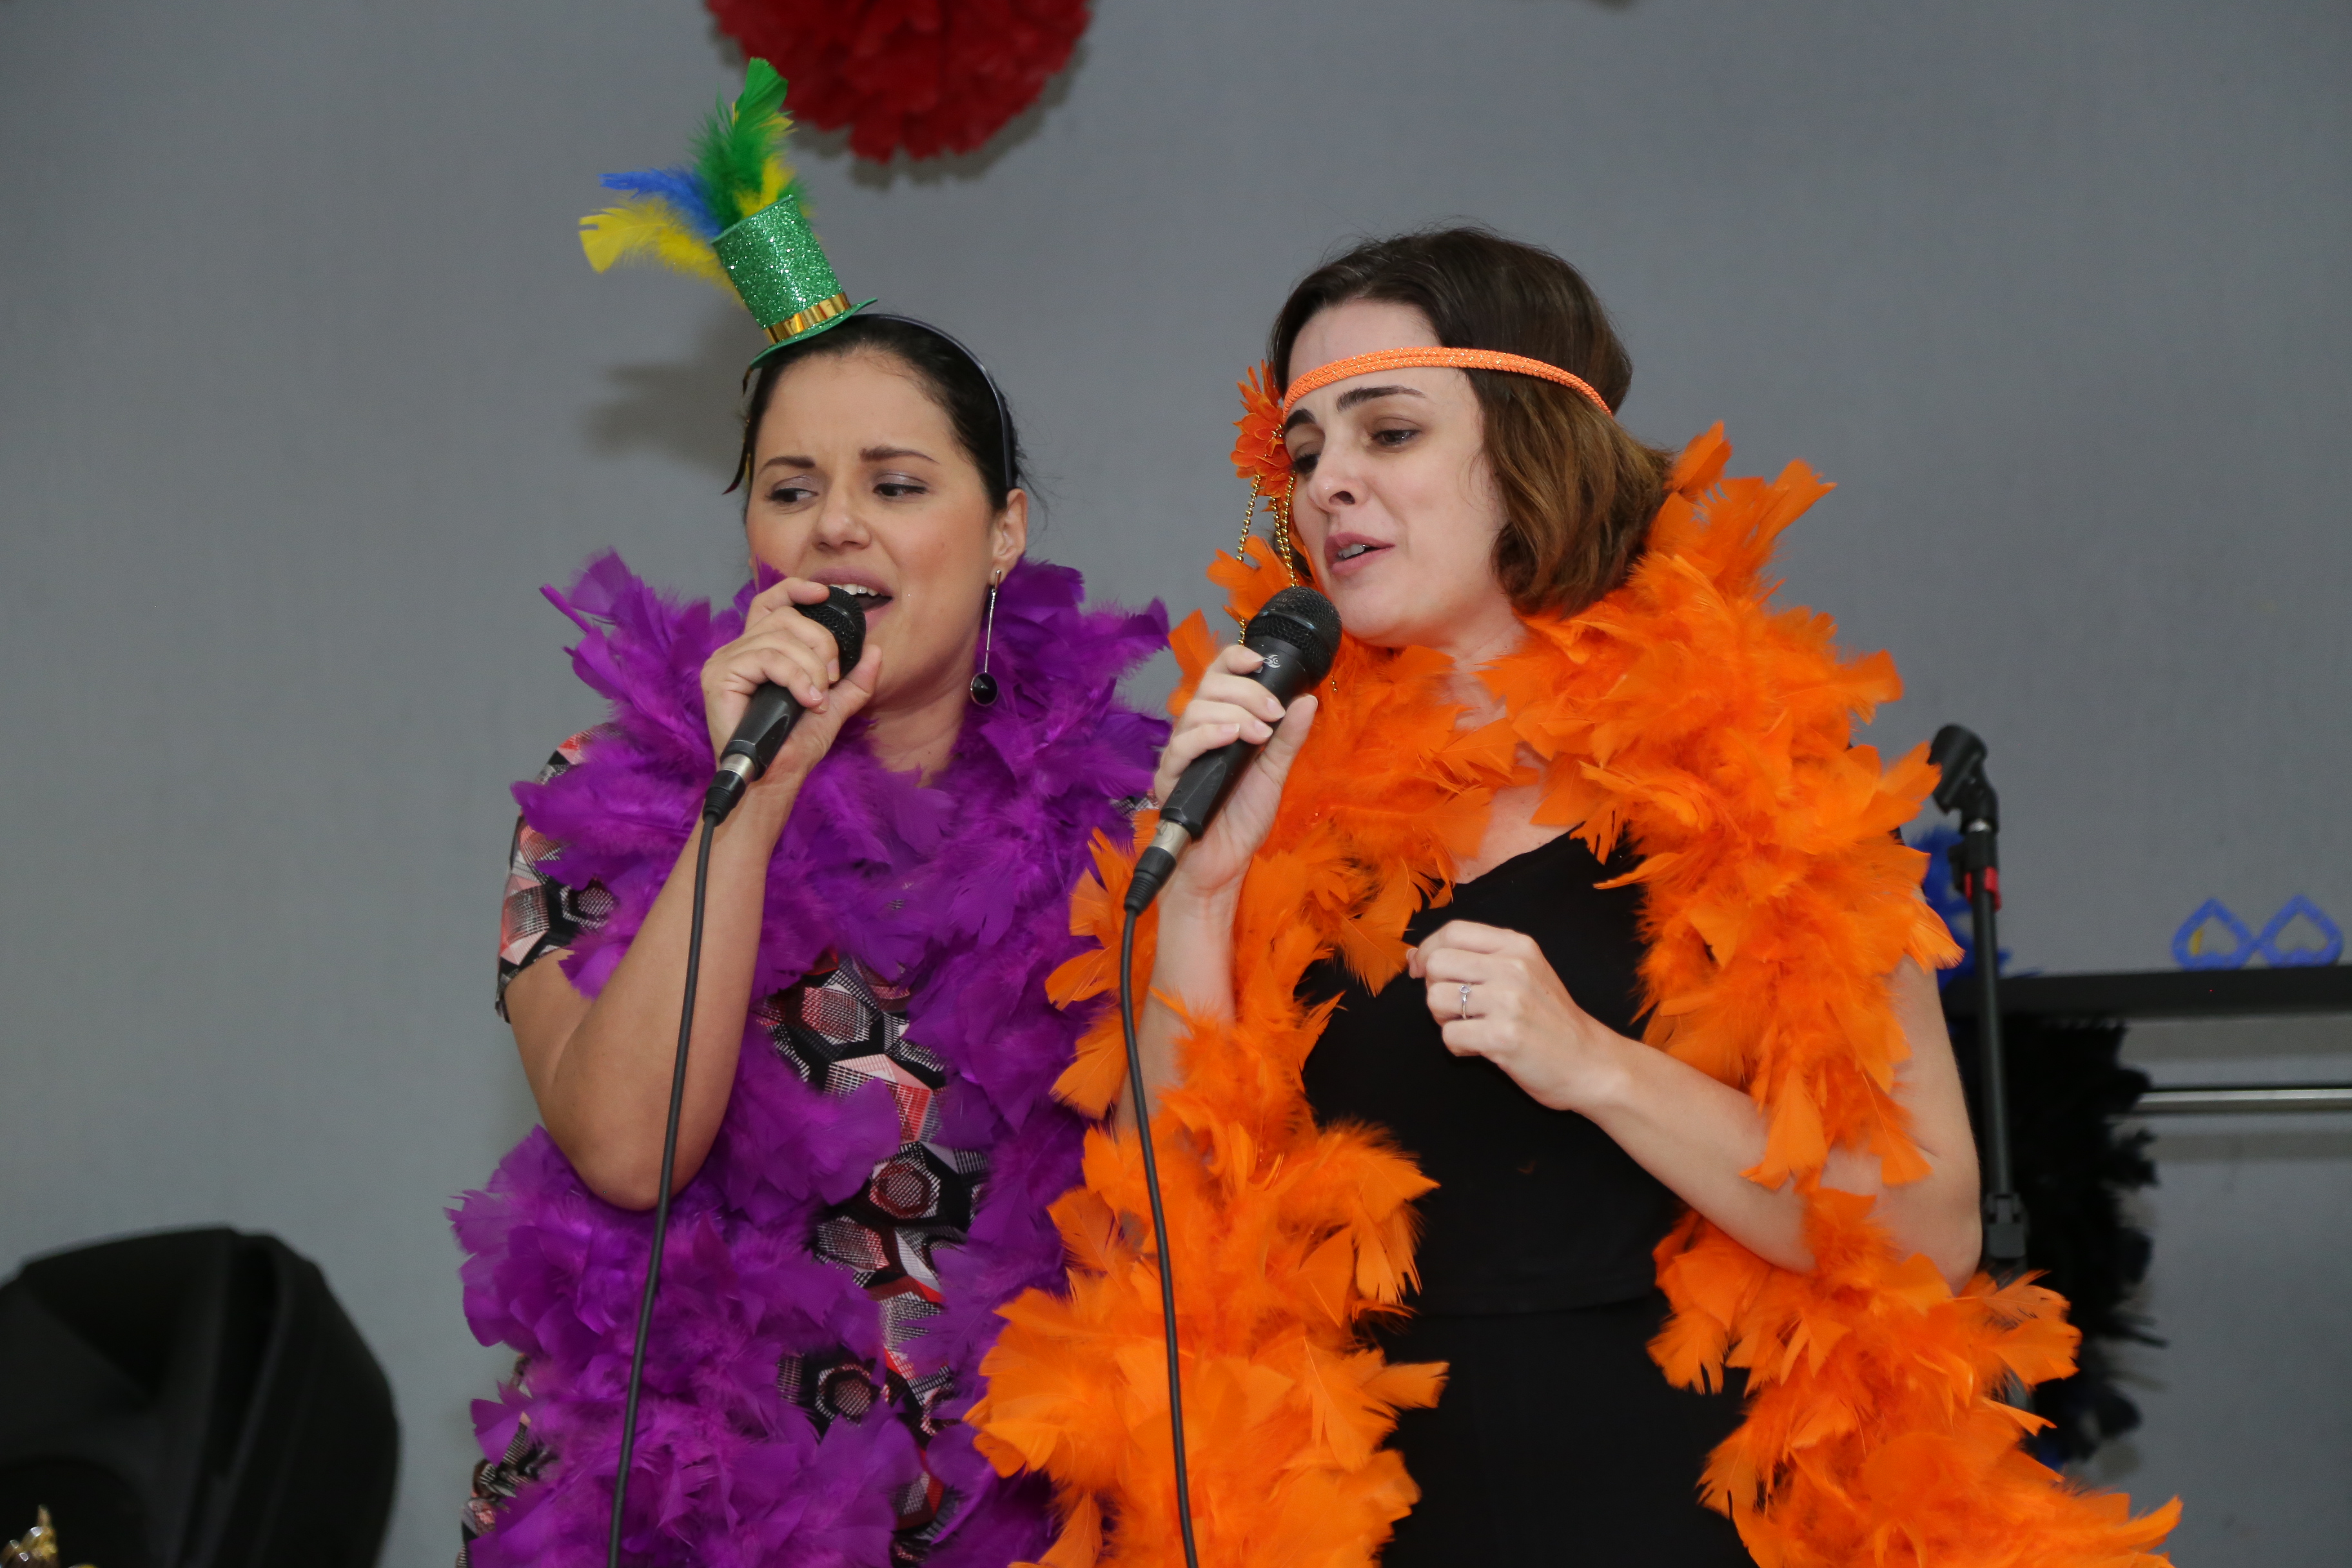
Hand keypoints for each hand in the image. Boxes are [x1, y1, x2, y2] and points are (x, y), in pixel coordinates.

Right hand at [700, 577, 880, 798]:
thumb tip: (874, 651)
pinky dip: (794, 677)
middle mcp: (739, 650)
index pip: (772, 603)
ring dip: (809, 668)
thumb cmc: (795, 746)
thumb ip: (854, 681)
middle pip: (784, 617)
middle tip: (831, 678)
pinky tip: (807, 699)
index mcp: (761, 650)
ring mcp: (726, 661)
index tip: (825, 593)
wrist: (775, 778)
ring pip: (778, 639)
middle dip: (820, 643)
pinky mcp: (719, 675)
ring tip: (817, 697)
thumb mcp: (833, 708)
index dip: (796, 590)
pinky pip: (766, 658)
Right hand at [1151, 643, 1317, 901]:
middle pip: (1210, 686)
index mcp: (1221, 723)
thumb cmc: (1243, 818)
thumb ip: (1288, 737)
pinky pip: (1182, 745)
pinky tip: (1231, 737)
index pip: (1219, 676)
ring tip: (1259, 734)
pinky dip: (1208, 735)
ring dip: (1233, 714)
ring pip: (1196, 710)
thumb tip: (1307, 699)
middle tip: (1273, 713)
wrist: (1224, 863)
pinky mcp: (1169, 777)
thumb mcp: (1274, 772)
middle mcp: (1198, 732)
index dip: (1236, 659)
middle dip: (1246, 692)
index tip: (1260, 662)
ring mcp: (1182, 753)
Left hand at [1410, 920, 1628, 1112]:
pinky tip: (1482, 1049)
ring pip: (1437, 1000)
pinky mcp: (1503, 1036)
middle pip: (1437, 964)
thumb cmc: (1551, 1020)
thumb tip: (1413, 957)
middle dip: (1435, 990)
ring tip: (1472, 1029)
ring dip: (1445, 1021)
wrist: (1591, 1063)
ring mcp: (1509, 1001)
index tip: (1423, 973)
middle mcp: (1513, 967)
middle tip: (1458, 1010)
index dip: (1428, 952)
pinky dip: (1459, 1048)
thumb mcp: (1525, 973)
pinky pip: (1450, 1037)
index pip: (1452, 931)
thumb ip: (1475, 959)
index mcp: (1517, 945)